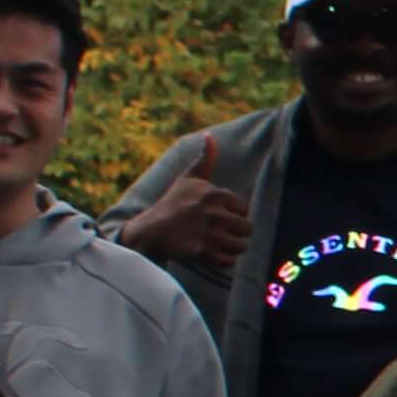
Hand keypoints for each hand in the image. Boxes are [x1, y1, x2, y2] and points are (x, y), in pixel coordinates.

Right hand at [123, 131, 254, 279]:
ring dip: (231, 248)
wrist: (149, 230)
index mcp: (214, 194)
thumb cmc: (172, 204)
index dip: (233, 215)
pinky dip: (222, 261)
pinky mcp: (201, 252)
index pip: (244, 209)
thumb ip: (204, 159)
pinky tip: (210, 254)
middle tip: (220, 233)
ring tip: (217, 244)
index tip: (219, 216)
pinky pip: (229, 262)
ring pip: (241, 246)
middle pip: (247, 229)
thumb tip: (210, 135)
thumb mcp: (188, 178)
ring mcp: (208, 233)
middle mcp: (213, 213)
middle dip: (236, 233)